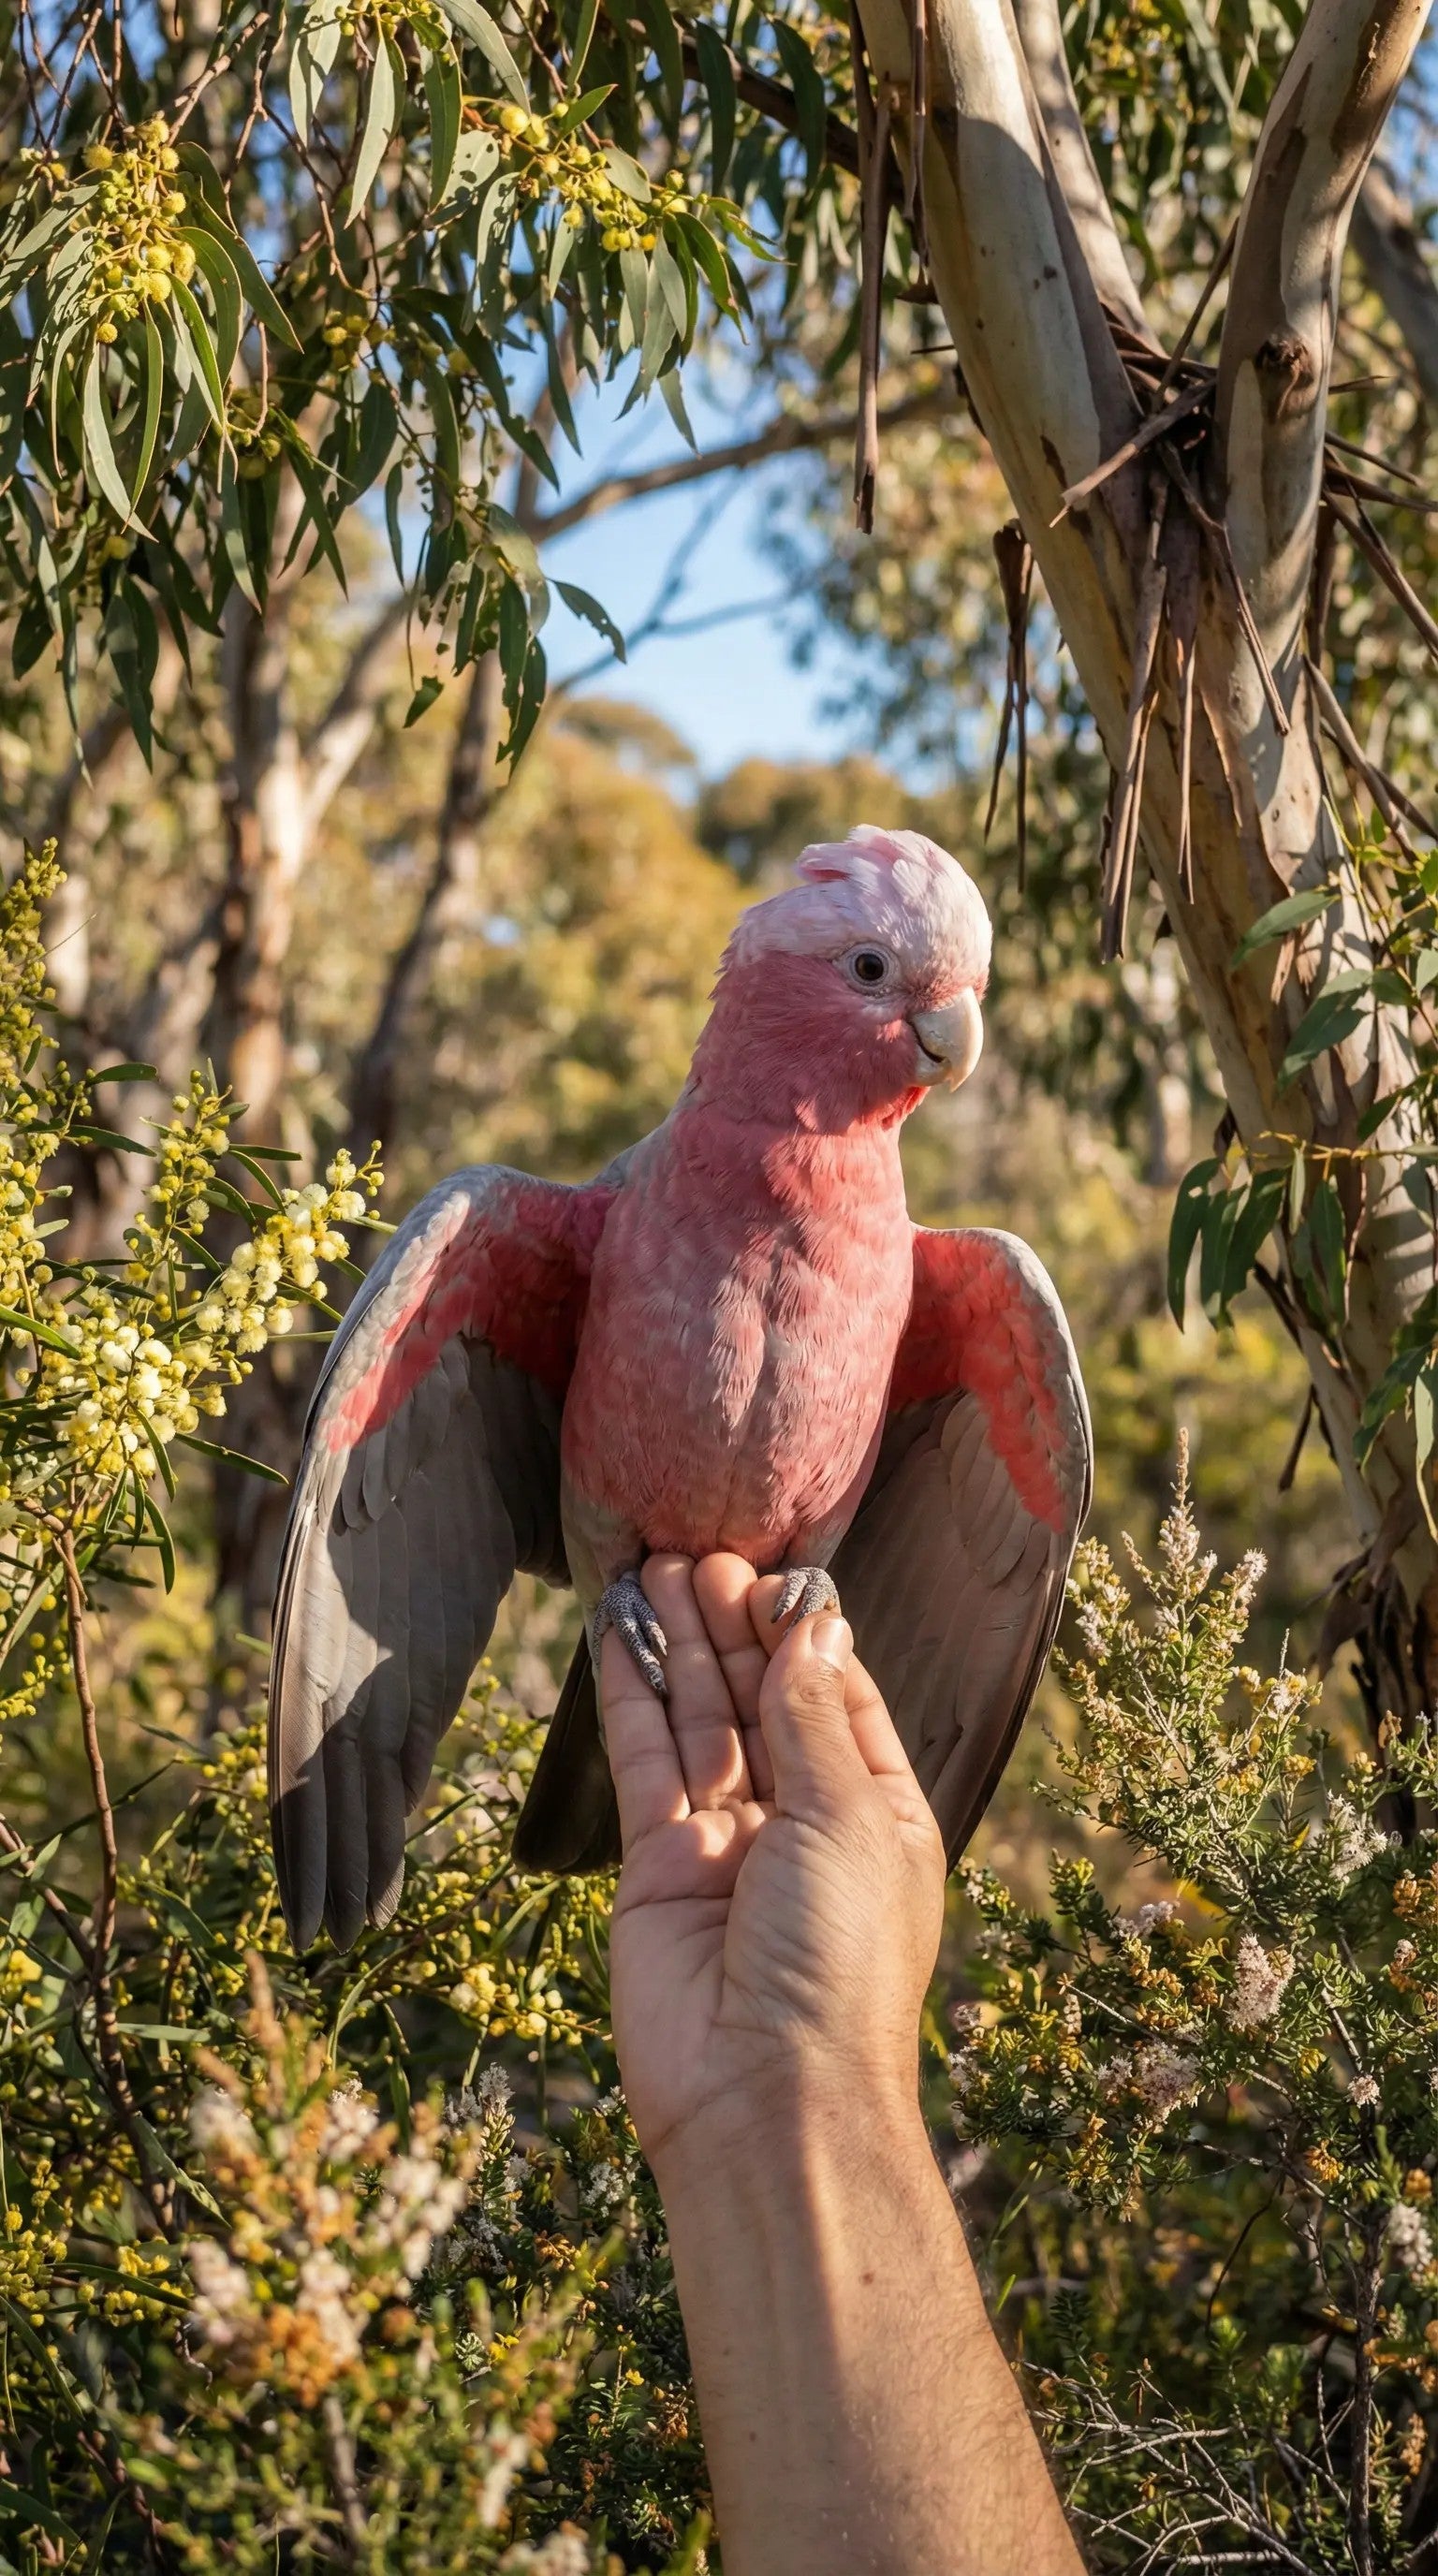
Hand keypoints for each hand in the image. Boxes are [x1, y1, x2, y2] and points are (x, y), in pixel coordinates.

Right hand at [603, 1553, 944, 2171]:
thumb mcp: (848, 1815)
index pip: (839, 1698)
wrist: (768, 2098)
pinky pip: (645, 1762)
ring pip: (700, 1720)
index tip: (774, 1567)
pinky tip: (619, 1632)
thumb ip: (814, 1713)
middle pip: (763, 1699)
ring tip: (653, 1562)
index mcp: (876, 1813)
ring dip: (678, 1644)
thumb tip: (812, 1620)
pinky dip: (632, 1695)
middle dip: (732, 1626)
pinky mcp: (657, 1865)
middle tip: (698, 1546)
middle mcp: (802, 1823)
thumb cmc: (839, 1961)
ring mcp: (726, 1844)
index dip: (805, 1633)